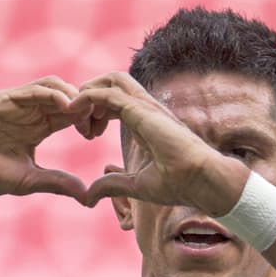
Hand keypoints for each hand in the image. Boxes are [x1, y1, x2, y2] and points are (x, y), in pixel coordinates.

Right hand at [0, 77, 95, 209]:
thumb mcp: (30, 180)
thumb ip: (58, 182)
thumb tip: (88, 196)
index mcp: (40, 126)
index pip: (72, 114)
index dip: (89, 118)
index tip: (101, 133)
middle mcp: (31, 111)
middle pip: (67, 96)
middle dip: (87, 103)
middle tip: (102, 117)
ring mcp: (17, 103)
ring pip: (54, 87)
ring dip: (73, 96)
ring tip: (87, 111)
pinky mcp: (3, 100)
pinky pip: (33, 90)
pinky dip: (52, 94)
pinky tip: (67, 106)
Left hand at [69, 72, 248, 213]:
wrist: (201, 181)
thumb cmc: (179, 184)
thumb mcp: (135, 185)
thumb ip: (112, 186)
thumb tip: (89, 196)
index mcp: (145, 122)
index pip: (115, 101)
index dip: (95, 112)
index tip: (86, 135)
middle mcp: (145, 109)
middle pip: (110, 83)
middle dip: (88, 98)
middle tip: (78, 124)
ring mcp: (145, 106)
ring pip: (109, 80)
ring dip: (87, 94)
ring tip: (75, 117)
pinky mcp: (142, 110)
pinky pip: (107, 93)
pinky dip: (87, 98)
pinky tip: (75, 115)